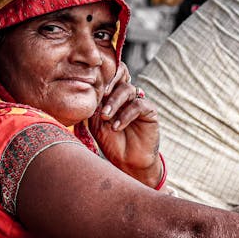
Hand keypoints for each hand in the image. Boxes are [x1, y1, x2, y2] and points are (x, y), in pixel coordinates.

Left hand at [89, 62, 162, 186]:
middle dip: (108, 86)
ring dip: (114, 102)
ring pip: (128, 89)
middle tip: (99, 98)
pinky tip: (117, 127)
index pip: (111, 76)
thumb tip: (88, 91)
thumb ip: (94, 106)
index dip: (104, 75)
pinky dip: (126, 115)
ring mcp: (138, 102)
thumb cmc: (112, 143)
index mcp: (113, 95)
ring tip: (106, 117)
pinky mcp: (150, 112)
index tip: (91, 84)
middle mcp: (127, 96)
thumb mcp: (96, 123)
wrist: (127, 162)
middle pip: (120, 78)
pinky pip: (138, 105)